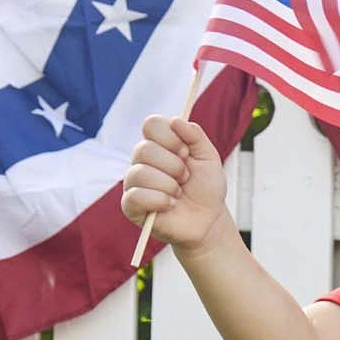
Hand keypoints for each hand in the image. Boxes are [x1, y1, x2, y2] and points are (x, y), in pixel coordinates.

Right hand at [121, 112, 232, 253]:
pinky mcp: (130, 205)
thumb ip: (195, 136)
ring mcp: (134, 182)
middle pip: (145, 149)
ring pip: (140, 173)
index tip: (187, 153)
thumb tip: (176, 120)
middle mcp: (142, 160)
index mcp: (158, 143)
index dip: (172, 138)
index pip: (151, 124)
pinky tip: (170, 205)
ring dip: (169, 185)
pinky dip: (159, 200)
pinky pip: (136, 196)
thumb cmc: (206, 188)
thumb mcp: (209, 158)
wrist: (208, 220)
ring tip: (178, 194)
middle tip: (185, 178)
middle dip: (174, 166)